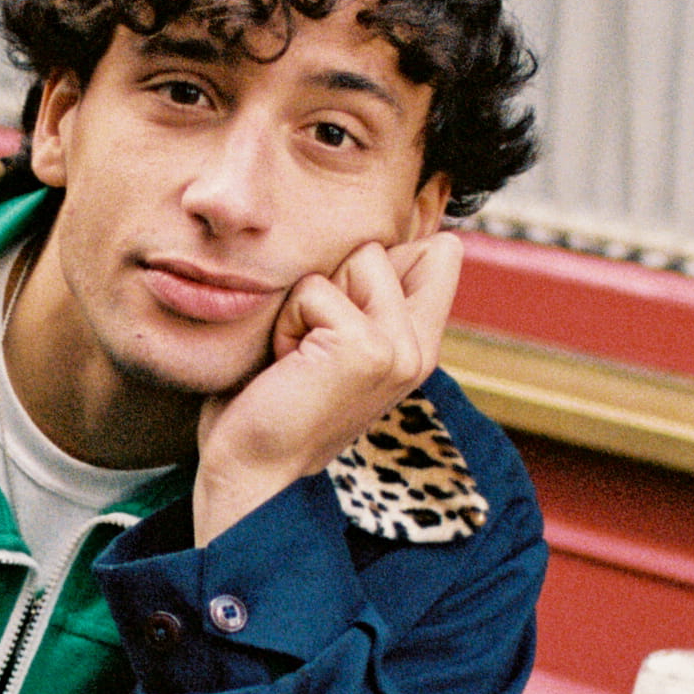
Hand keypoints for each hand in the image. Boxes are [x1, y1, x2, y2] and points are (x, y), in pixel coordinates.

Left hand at [191, 230, 461, 545]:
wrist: (252, 470)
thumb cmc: (275, 404)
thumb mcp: (333, 339)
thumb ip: (365, 294)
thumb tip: (389, 223)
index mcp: (421, 345)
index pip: (441, 252)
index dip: (379, 259)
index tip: (335, 318)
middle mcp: (422, 348)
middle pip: (384, 247)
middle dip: (331, 281)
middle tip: (310, 346)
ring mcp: (402, 350)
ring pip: (357, 258)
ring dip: (308, 301)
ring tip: (299, 355)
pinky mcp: (370, 348)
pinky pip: (316, 289)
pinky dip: (288, 321)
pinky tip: (287, 366)